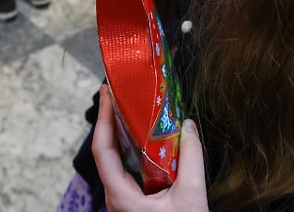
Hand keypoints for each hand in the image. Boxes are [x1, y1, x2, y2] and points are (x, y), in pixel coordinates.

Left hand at [93, 86, 208, 211]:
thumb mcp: (191, 196)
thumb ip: (191, 159)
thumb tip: (189, 126)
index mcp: (120, 195)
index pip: (102, 150)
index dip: (103, 119)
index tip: (106, 94)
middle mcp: (116, 197)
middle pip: (105, 152)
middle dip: (110, 120)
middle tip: (116, 92)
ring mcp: (123, 200)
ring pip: (115, 161)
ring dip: (120, 133)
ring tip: (127, 107)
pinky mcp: (133, 203)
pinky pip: (127, 170)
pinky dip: (132, 149)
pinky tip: (142, 137)